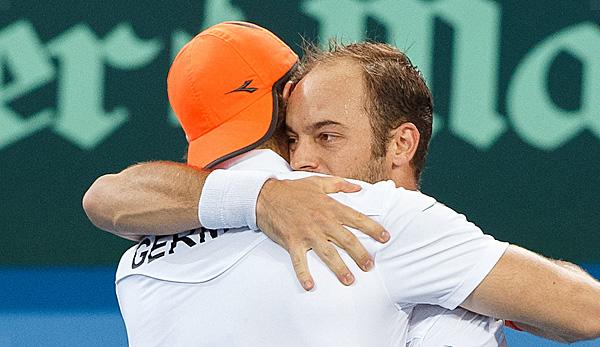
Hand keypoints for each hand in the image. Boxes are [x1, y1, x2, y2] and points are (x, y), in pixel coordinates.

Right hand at [256, 176, 389, 290]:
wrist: (266, 195)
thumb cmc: (293, 189)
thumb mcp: (318, 182)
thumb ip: (340, 184)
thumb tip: (358, 188)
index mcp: (330, 207)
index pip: (357, 219)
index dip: (373, 229)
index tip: (386, 237)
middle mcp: (322, 221)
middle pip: (347, 241)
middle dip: (361, 255)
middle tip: (370, 266)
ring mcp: (307, 233)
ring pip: (328, 253)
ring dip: (339, 268)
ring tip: (349, 280)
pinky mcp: (292, 242)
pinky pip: (299, 261)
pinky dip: (304, 274)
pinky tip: (310, 286)